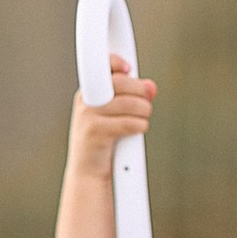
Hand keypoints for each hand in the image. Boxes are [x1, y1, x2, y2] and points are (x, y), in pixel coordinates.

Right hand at [67, 55, 155, 178]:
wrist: (88, 174)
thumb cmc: (104, 144)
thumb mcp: (117, 117)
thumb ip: (133, 99)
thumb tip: (151, 87)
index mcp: (88, 93)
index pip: (101, 67)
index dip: (116, 63)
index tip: (130, 69)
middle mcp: (85, 101)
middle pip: (120, 82)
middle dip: (140, 90)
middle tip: (147, 101)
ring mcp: (88, 116)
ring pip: (128, 103)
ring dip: (143, 111)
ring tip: (143, 118)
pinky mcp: (95, 132)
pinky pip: (128, 122)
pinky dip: (139, 126)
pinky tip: (138, 129)